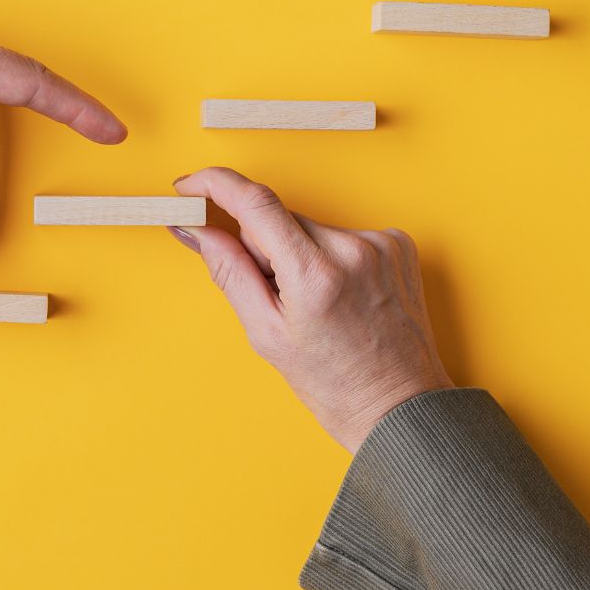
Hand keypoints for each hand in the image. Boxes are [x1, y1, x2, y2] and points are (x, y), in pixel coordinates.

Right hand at [168, 168, 452, 451]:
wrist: (400, 406)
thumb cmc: (333, 382)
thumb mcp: (266, 333)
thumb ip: (228, 271)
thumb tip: (194, 228)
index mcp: (315, 274)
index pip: (255, 203)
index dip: (215, 184)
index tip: (190, 185)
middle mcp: (352, 249)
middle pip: (280, 217)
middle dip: (263, 245)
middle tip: (275, 294)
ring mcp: (381, 243)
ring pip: (310, 226)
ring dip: (299, 251)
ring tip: (317, 302)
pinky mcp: (398, 243)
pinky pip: (341, 233)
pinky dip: (330, 255)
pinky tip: (342, 293)